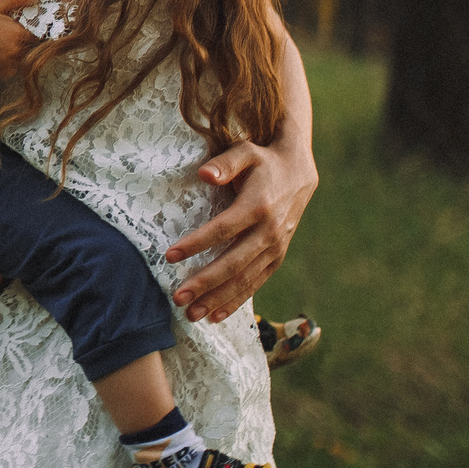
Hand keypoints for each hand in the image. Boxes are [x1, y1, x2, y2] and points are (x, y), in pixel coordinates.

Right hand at [0, 0, 40, 79]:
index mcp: (18, 33)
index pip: (35, 36)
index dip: (27, 32)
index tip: (18, 30)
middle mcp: (16, 51)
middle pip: (27, 49)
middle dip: (20, 43)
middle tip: (5, 37)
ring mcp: (7, 64)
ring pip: (18, 60)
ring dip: (13, 54)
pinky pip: (9, 70)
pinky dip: (5, 64)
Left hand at [167, 134, 318, 323]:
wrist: (299, 174)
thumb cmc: (263, 162)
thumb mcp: (245, 152)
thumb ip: (225, 163)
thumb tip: (205, 174)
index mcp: (257, 206)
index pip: (222, 230)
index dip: (196, 244)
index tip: (170, 256)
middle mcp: (269, 231)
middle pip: (233, 263)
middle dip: (205, 283)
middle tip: (178, 298)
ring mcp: (275, 248)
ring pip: (245, 279)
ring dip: (218, 299)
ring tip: (192, 314)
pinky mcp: (277, 258)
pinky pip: (256, 283)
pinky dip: (237, 300)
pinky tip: (216, 314)